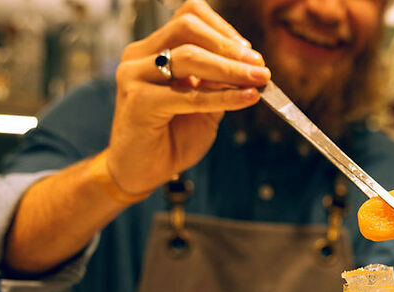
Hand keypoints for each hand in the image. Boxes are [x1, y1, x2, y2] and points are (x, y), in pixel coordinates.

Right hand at [108, 0, 269, 194]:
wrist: (142, 172)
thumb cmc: (171, 137)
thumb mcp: (204, 105)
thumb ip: (220, 84)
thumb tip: (250, 67)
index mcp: (153, 50)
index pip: (189, 18)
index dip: (223, 29)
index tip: (249, 53)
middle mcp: (139, 56)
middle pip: (188, 28)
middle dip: (229, 47)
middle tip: (259, 67)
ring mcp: (134, 76)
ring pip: (188, 56)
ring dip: (230, 68)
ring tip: (258, 80)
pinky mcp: (138, 102)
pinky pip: (189, 95)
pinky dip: (223, 96)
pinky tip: (247, 98)